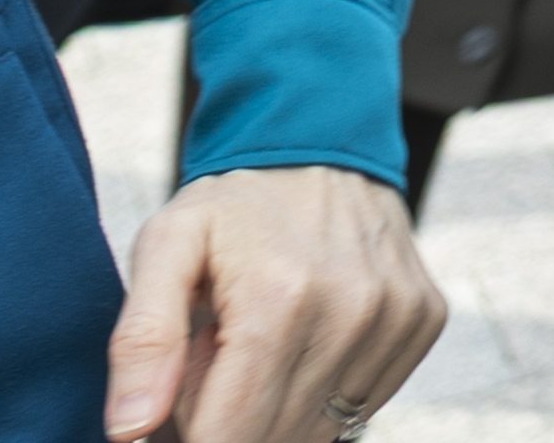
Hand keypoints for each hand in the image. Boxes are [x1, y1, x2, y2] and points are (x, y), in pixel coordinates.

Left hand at [103, 166, 441, 441]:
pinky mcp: (423, 319)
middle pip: (272, 438)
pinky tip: (310, 338)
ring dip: (281, 404)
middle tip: (220, 356)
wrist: (324, 140)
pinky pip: (367, 401)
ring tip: (264, 344)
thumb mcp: (166, 247)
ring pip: (321, 428)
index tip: (186, 391)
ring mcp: (396, 316)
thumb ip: (141, 339)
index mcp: (279, 300)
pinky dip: (327, 387)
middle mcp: (351, 311)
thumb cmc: (234, 204)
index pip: (228, 438)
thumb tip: (130, 430)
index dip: (194, 433)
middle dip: (234, 416)